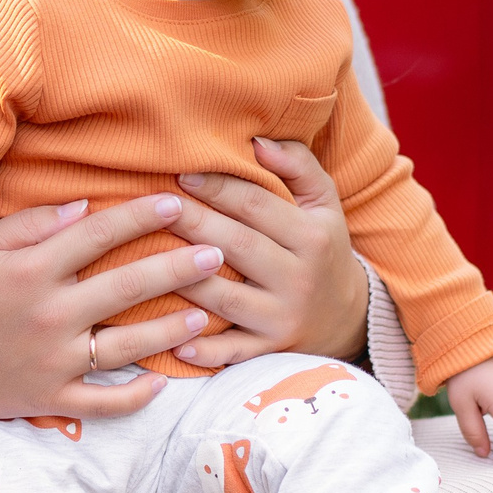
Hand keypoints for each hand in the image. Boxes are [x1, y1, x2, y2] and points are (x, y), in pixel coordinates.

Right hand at [0, 195, 228, 424]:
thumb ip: (29, 225)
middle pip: (127, 286)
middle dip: (178, 266)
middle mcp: (49, 314)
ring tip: (205, 314)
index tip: (176, 201)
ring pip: (128, 345)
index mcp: (31, 270)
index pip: (97, 233)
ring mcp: (53, 361)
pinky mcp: (51, 398)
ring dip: (172, 329)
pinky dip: (136, 396)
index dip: (140, 215)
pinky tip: (164, 383)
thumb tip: (83, 206)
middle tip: (217, 253)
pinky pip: (103, 402)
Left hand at [159, 138, 370, 368]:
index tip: (180, 173)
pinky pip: (234, 352)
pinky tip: (174, 342)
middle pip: (235, 246)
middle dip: (191, 223)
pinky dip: (206, 351)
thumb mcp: (324, 203)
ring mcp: (282, 318)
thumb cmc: (322, 247)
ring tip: (144, 260)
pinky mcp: (269, 350)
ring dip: (184, 280)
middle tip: (153, 205)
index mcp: (310, 237)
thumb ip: (297, 164)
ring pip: (225, 298)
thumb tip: (256, 140)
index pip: (255, 206)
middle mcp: (298, 278)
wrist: (348, 316)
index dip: (216, 187)